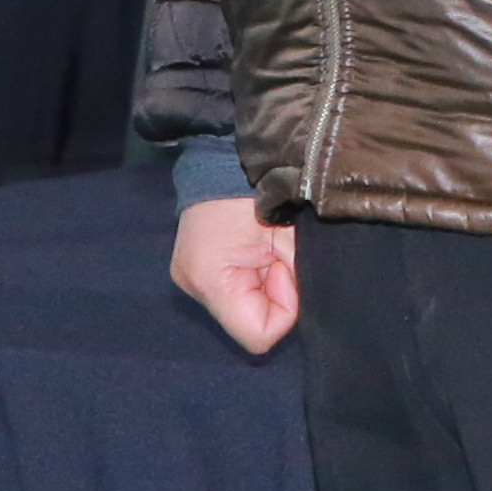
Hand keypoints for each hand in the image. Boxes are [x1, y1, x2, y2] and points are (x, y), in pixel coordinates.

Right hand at [172, 194, 300, 350]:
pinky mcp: (193, 269)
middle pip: (249, 322)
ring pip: (242, 308)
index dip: (283, 307)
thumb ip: (296, 281)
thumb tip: (302, 308)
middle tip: (276, 253)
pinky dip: (250, 277)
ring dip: (262, 285)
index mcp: (210, 280)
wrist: (227, 155)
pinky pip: (232, 291)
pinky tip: (252, 252)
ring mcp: (189, 279)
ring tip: (264, 248)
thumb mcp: (290, 238)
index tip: (284, 267)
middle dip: (273, 294)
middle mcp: (193, 286)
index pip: (259, 334)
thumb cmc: (261, 191)